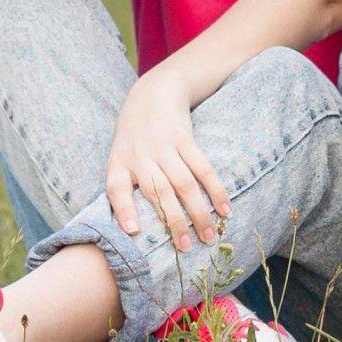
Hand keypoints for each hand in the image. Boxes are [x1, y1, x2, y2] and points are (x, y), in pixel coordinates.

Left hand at [105, 71, 230, 252]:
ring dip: (199, 212)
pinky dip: (215, 190)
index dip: (124, 210)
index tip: (134, 231)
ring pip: (184, 184)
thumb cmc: (134, 137)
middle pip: (159, 193)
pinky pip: (203, 167)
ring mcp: (164, 146)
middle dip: (175, 223)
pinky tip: (225, 209)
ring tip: (209, 236)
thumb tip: (131, 230)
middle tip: (187, 247)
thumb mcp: (119, 156)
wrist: (152, 94)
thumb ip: (124, 186)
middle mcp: (141, 156)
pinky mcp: (185, 138)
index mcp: (120, 163)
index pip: (117, 189)